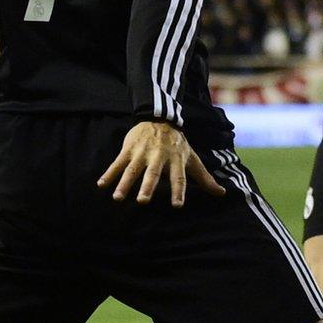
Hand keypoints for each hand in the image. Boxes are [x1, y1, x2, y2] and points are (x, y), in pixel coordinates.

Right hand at [96, 121, 228, 206]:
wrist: (160, 118)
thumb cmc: (178, 144)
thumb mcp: (192, 158)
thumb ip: (204, 178)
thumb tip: (221, 193)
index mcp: (176, 160)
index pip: (178, 178)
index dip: (178, 191)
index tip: (177, 205)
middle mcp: (159, 157)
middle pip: (153, 174)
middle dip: (147, 187)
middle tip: (142, 201)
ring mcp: (142, 152)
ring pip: (133, 169)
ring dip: (124, 183)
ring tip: (118, 198)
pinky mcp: (129, 149)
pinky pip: (118, 162)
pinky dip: (109, 173)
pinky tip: (101, 185)